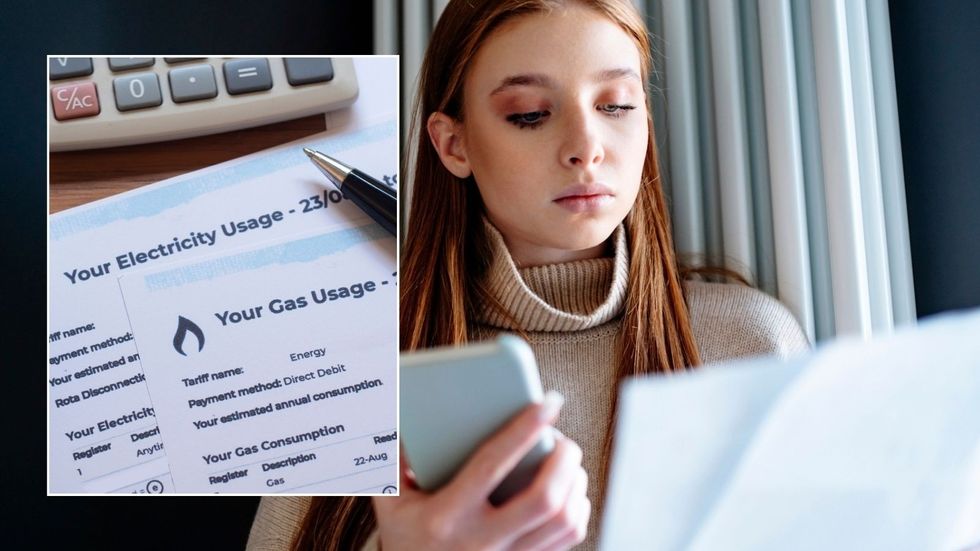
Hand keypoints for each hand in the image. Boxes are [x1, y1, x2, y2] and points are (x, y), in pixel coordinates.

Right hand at [373, 392, 589, 550]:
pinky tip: (570, 492)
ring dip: (575, 485)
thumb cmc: (406, 539)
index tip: (547, 403)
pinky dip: (577, 510)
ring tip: (568, 463)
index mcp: (446, 517)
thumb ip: (398, 459)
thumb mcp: (392, 502)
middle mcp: (481, 542)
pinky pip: (567, 540)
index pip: (492, 465)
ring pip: (563, 521)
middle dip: (564, 461)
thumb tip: (412, 414)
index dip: (524, 429)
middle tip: (565, 441)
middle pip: (544, 499)